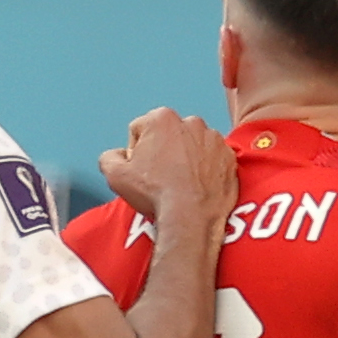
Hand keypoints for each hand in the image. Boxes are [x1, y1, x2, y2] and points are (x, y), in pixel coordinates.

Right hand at [95, 105, 234, 232]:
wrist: (191, 218)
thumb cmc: (156, 194)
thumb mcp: (115, 176)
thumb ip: (109, 157)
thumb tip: (116, 155)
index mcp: (161, 118)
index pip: (140, 130)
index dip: (136, 153)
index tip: (142, 171)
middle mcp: (190, 122)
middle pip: (168, 135)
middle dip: (163, 151)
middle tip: (160, 178)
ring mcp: (213, 139)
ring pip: (192, 145)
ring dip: (185, 159)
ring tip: (180, 184)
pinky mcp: (229, 157)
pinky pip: (212, 159)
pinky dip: (205, 170)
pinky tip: (196, 187)